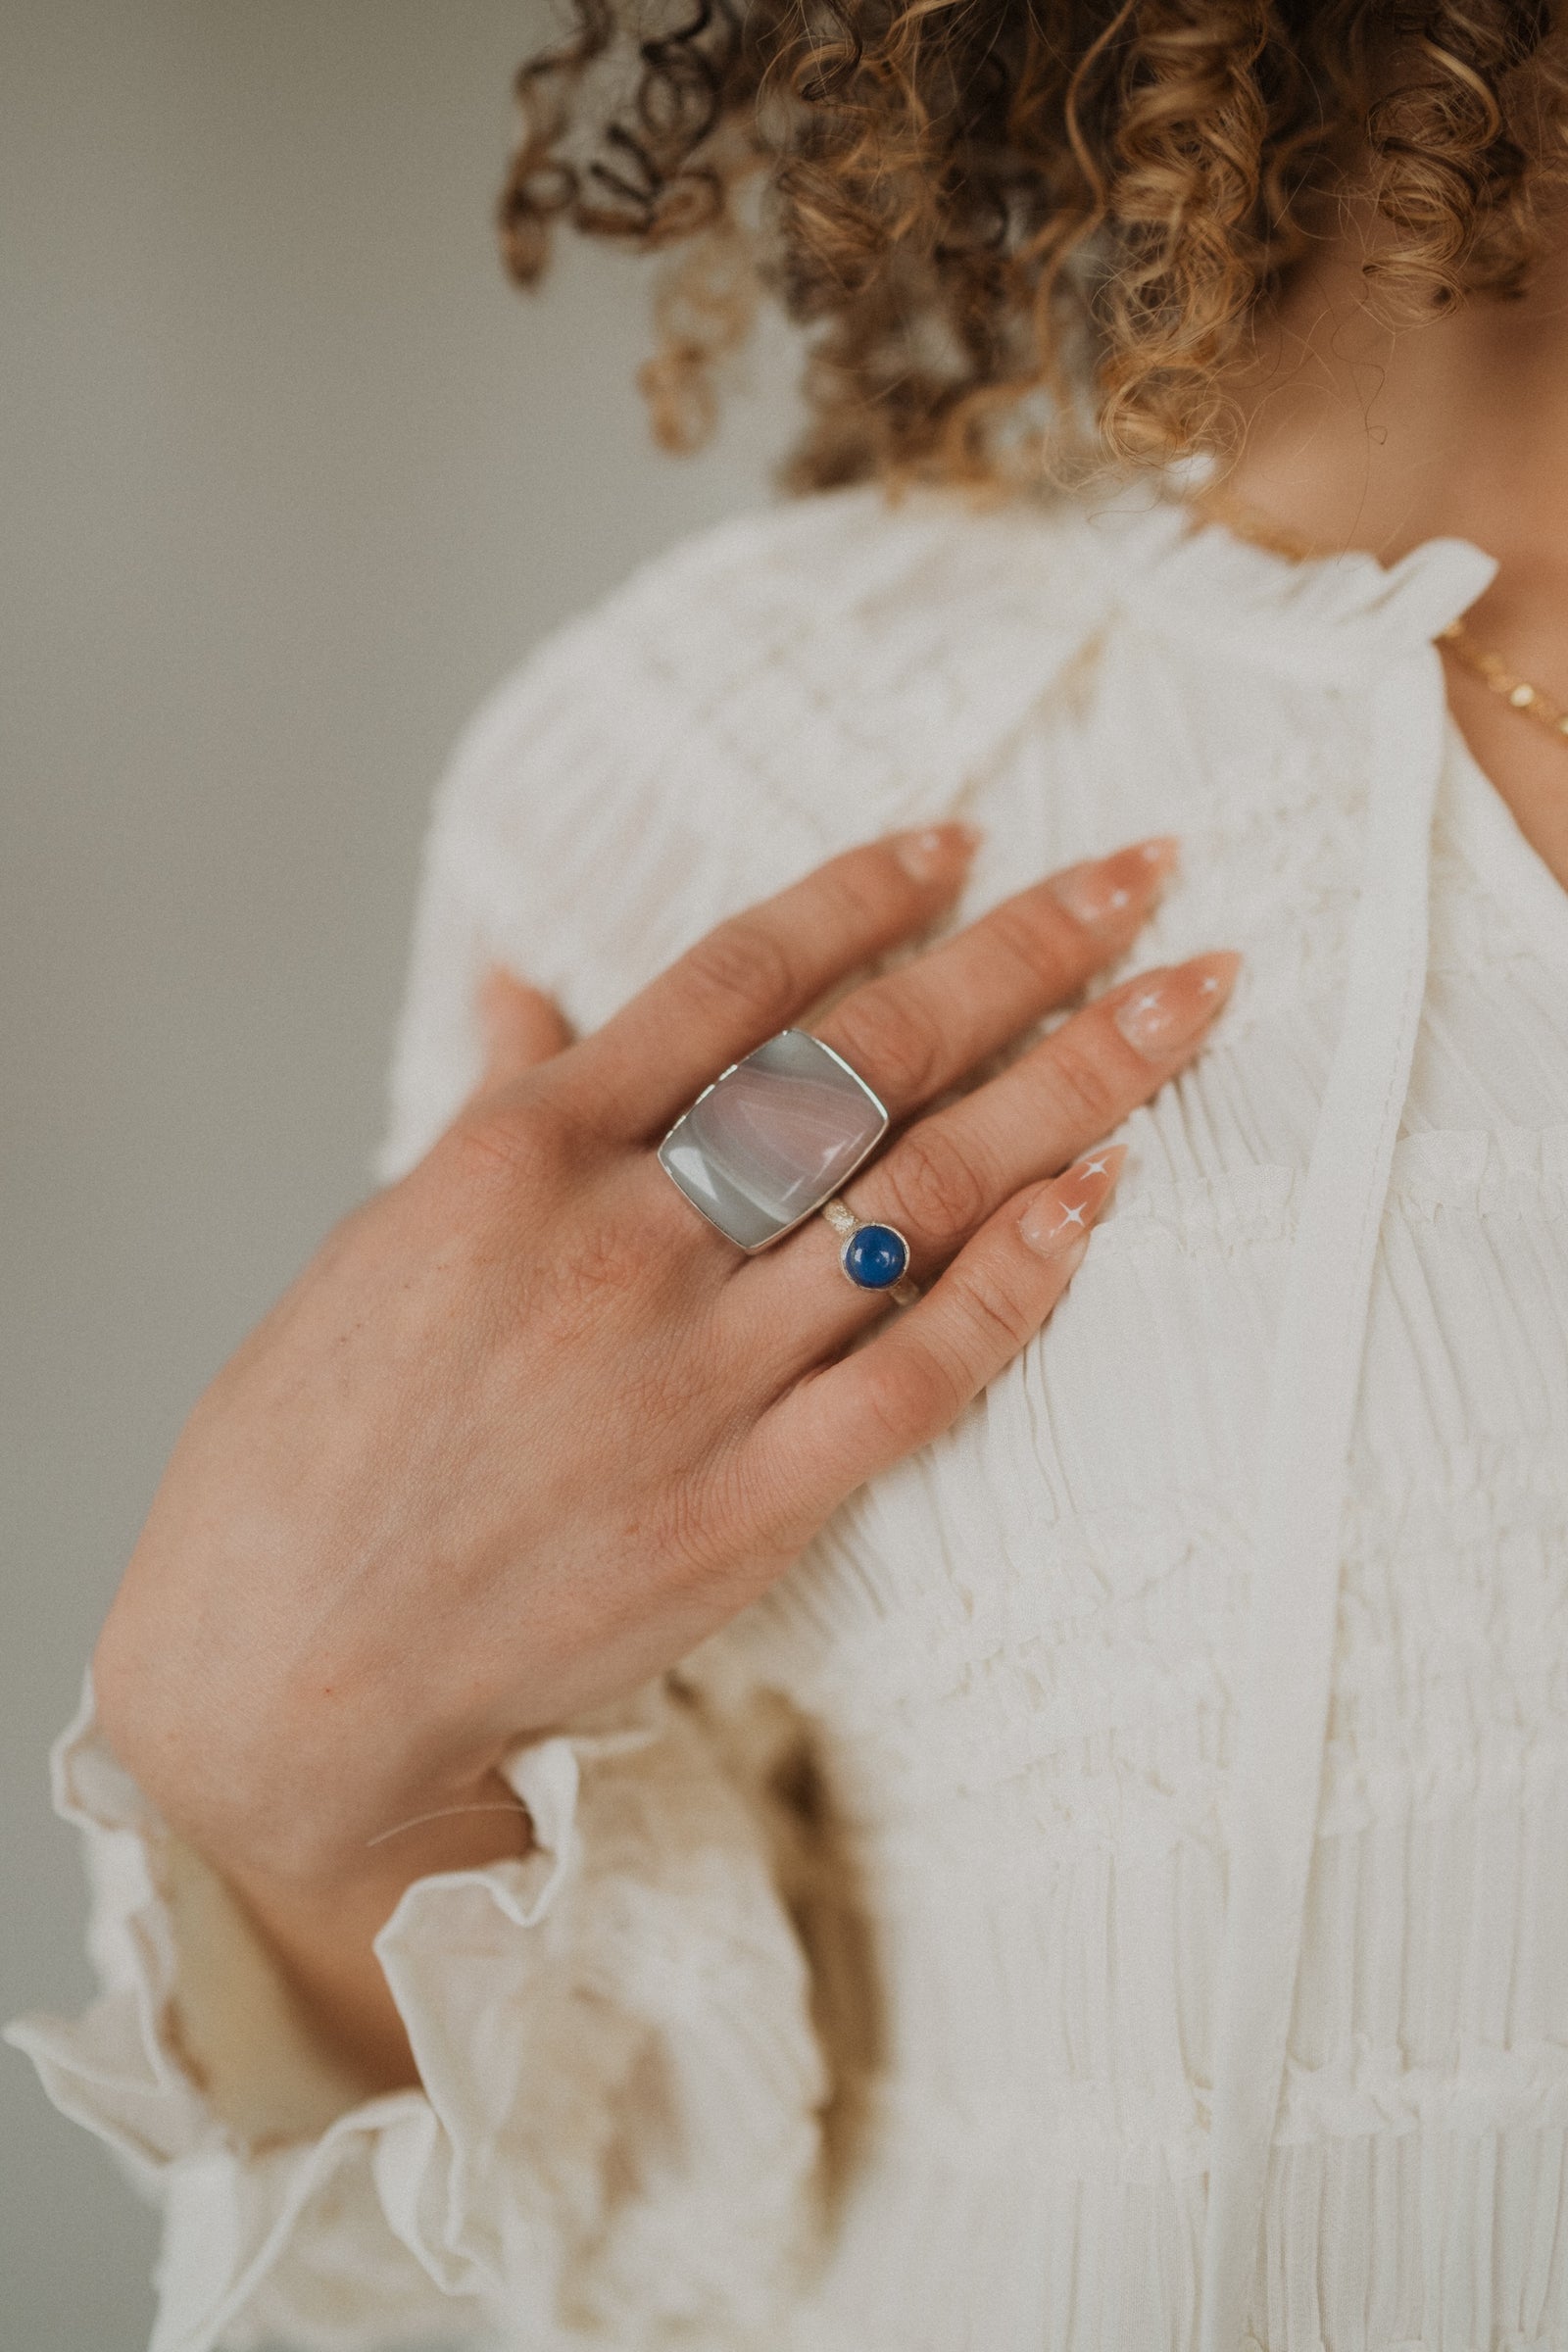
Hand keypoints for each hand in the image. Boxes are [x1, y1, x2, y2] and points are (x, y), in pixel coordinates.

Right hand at [93, 825, 1235, 2079]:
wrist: (284, 1674)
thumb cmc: (307, 1455)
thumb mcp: (378, 1244)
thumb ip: (488, 1108)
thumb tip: (531, 988)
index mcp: (520, 1155)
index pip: (731, 980)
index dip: (863, 896)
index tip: (964, 842)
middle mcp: (623, 1240)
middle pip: (865, 1061)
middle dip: (1023, 954)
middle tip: (1144, 876)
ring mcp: (694, 1375)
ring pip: (922, 1197)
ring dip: (1071, 1089)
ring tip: (1184, 1005)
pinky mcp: (747, 1505)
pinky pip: (918, 1373)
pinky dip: (1016, 1281)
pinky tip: (1099, 1198)